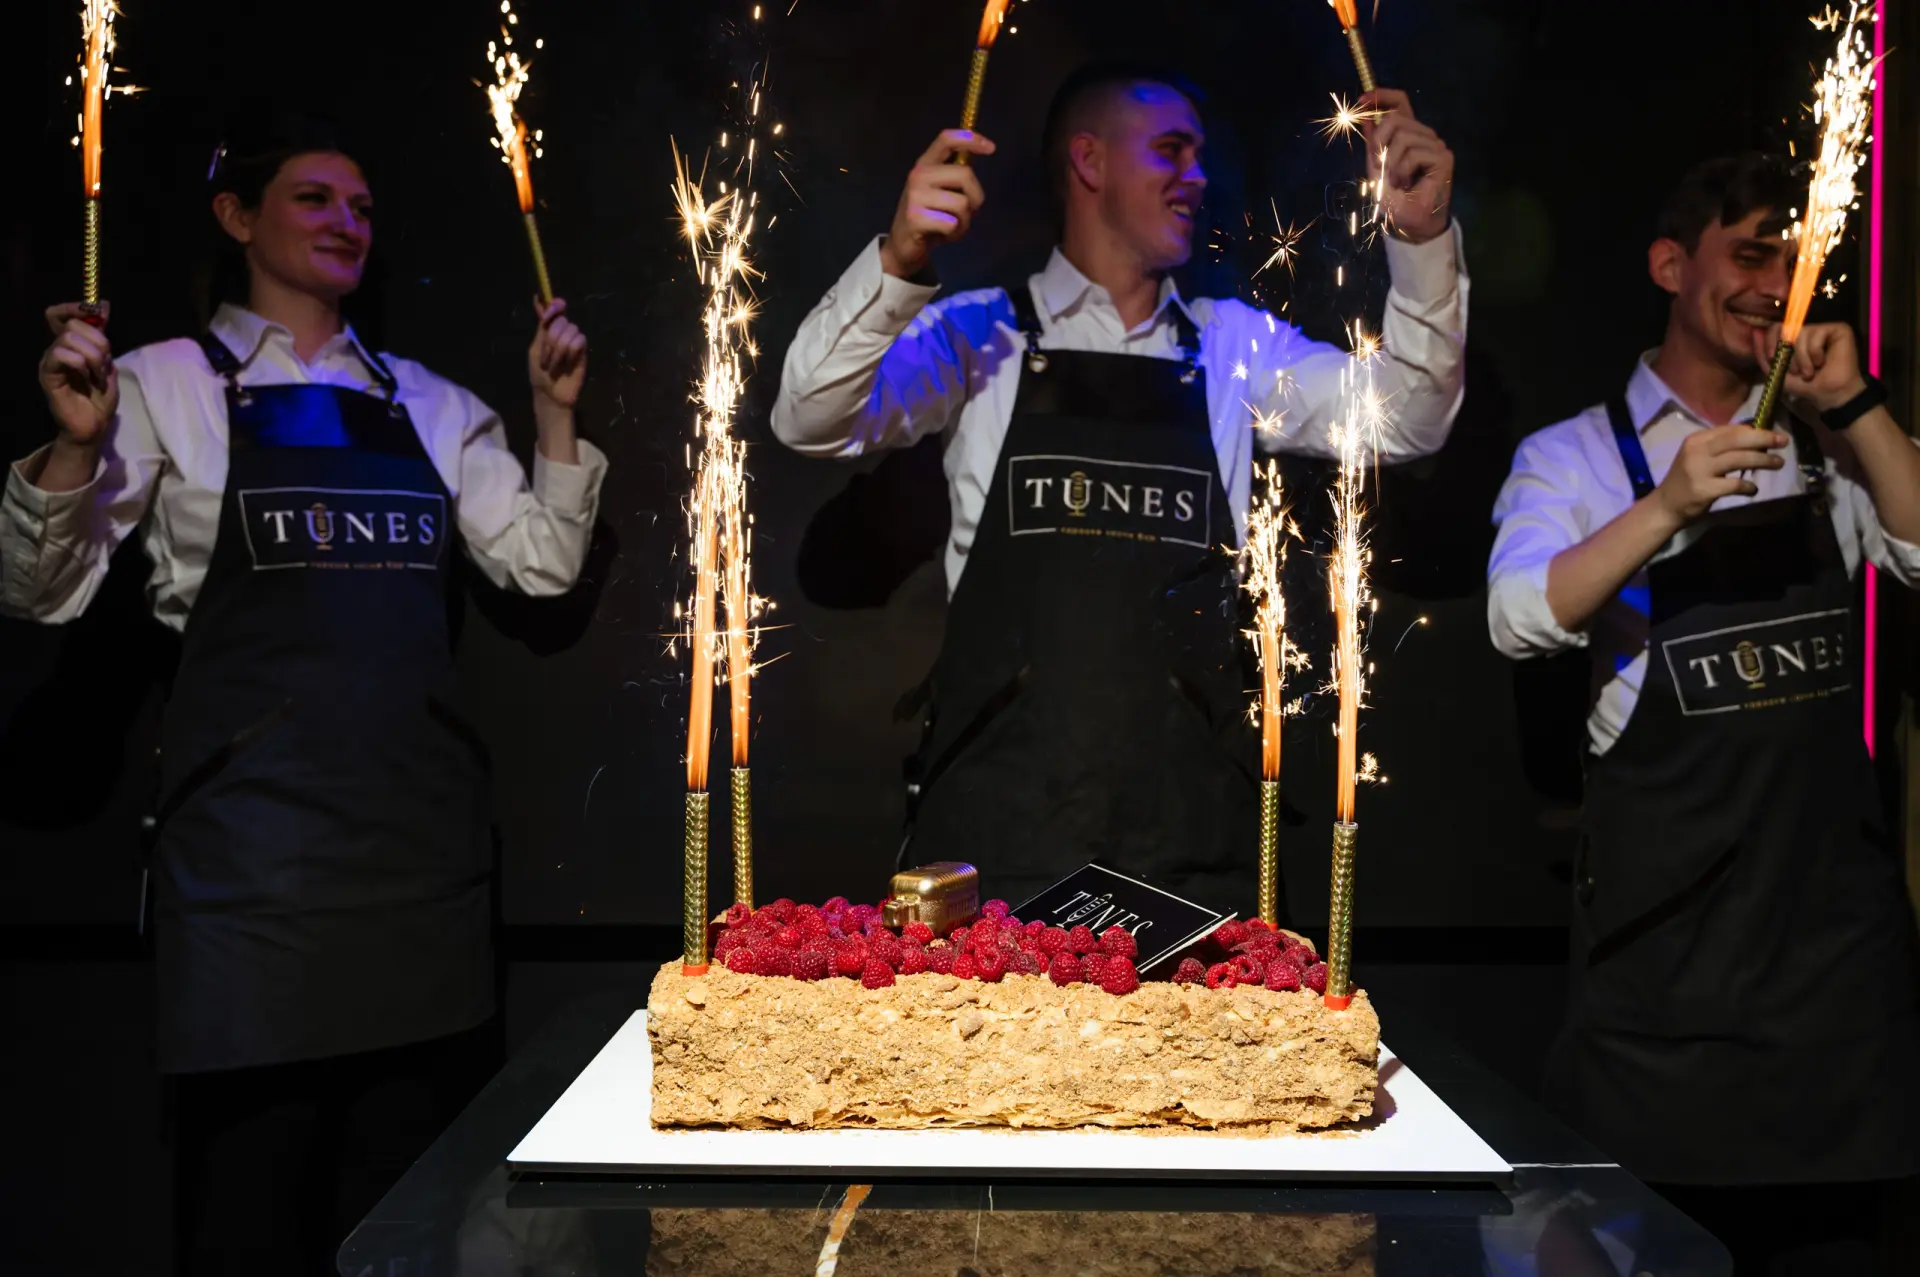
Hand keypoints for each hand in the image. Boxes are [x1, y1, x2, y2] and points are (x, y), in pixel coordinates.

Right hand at [38, 302, 117, 445]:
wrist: (95, 425)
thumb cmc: (101, 397)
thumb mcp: (109, 364)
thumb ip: (103, 339)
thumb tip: (103, 306)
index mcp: (72, 344)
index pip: (61, 314)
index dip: (77, 307)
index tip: (101, 312)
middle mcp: (58, 349)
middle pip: (73, 325)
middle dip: (98, 342)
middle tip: (104, 364)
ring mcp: (50, 361)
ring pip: (70, 338)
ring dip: (93, 356)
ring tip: (98, 375)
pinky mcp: (47, 374)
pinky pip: (61, 354)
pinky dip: (81, 363)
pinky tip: (88, 378)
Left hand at [529, 298, 587, 409]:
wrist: (551, 394)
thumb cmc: (539, 374)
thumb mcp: (535, 349)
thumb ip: (541, 327)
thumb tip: (540, 300)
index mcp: (547, 331)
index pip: (553, 310)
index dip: (554, 304)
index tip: (557, 304)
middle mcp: (561, 333)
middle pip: (560, 321)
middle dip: (551, 339)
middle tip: (547, 357)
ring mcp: (573, 341)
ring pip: (570, 330)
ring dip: (559, 349)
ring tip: (556, 364)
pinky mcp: (583, 351)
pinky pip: (579, 341)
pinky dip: (571, 352)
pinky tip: (569, 363)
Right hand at [878, 130, 994, 279]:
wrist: (903, 245)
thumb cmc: (929, 216)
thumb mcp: (941, 190)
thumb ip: (957, 174)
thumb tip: (981, 150)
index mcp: (925, 164)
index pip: (946, 140)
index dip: (970, 139)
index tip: (991, 148)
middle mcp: (918, 175)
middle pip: (965, 175)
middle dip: (976, 197)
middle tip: (968, 211)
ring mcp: (915, 196)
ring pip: (962, 203)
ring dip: (965, 221)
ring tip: (952, 226)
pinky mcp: (915, 218)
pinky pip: (952, 223)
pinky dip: (955, 233)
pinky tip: (943, 235)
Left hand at [1360, 89, 1454, 244]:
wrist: (1410, 225)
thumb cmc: (1395, 200)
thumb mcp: (1376, 170)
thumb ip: (1373, 145)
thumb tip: (1368, 120)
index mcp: (1409, 135)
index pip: (1400, 104)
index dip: (1382, 96)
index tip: (1362, 99)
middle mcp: (1424, 136)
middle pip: (1395, 118)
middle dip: (1379, 142)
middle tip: (1380, 168)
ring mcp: (1435, 145)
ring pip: (1403, 135)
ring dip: (1390, 162)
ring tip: (1397, 181)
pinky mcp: (1443, 158)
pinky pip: (1413, 153)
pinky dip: (1402, 170)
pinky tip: (1407, 183)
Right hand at [1654, 423, 1788, 524]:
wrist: (1665, 506)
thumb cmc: (1686, 479)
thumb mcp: (1698, 456)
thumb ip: (1721, 445)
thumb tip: (1754, 434)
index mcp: (1696, 439)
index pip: (1730, 430)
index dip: (1756, 430)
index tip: (1773, 434)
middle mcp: (1697, 451)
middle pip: (1736, 440)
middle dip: (1764, 439)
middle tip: (1783, 442)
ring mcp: (1699, 470)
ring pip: (1739, 459)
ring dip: (1763, 460)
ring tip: (1778, 463)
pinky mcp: (1704, 490)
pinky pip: (1734, 484)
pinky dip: (1748, 486)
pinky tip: (1753, 489)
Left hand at [1752, 320, 1866, 412]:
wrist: (1827, 394)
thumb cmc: (1804, 385)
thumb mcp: (1776, 371)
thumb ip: (1763, 353)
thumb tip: (1755, 331)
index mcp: (1793, 337)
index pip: (1776, 327)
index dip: (1770, 340)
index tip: (1772, 357)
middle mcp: (1808, 329)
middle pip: (1788, 329)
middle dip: (1788, 354)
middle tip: (1797, 371)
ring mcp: (1823, 327)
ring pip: (1802, 332)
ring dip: (1802, 357)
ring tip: (1809, 372)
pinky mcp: (1839, 328)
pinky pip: (1818, 333)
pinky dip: (1815, 352)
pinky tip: (1822, 362)